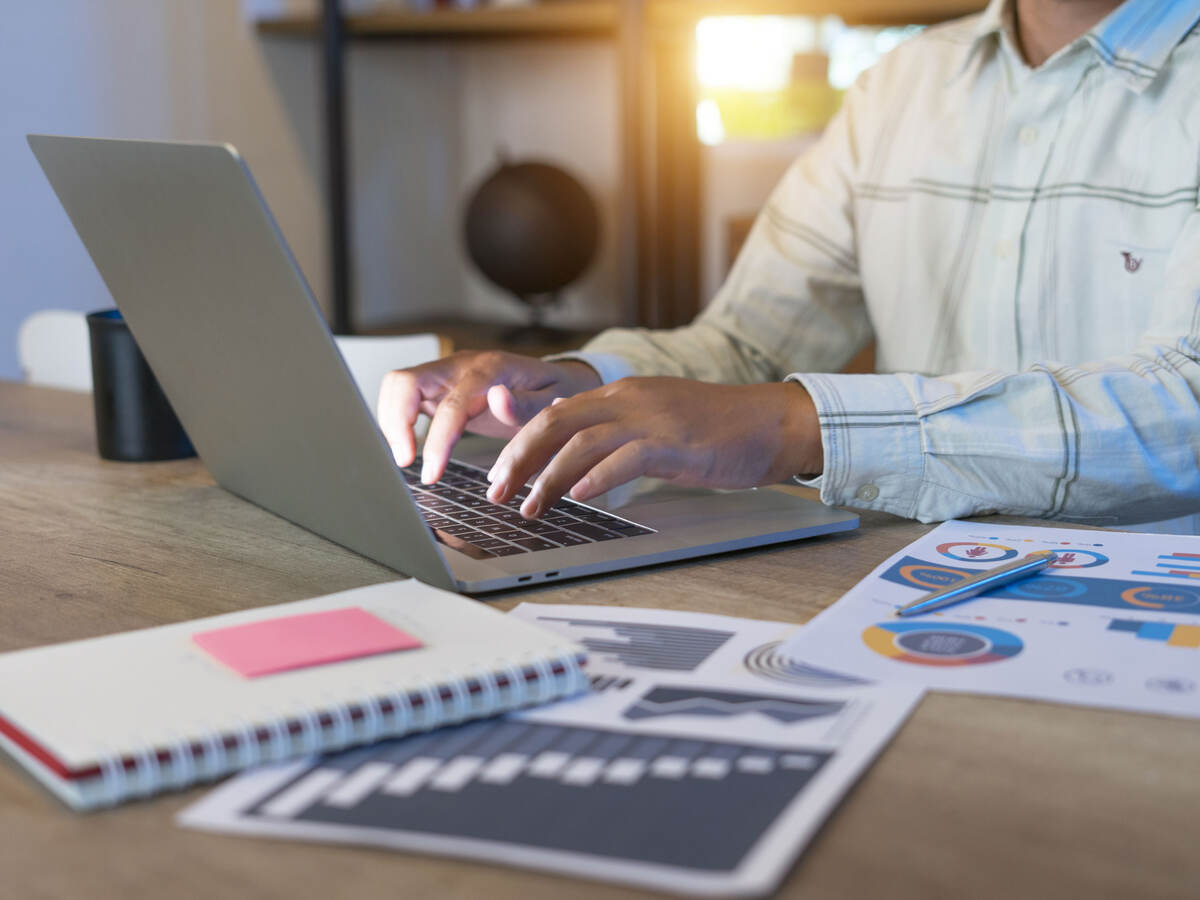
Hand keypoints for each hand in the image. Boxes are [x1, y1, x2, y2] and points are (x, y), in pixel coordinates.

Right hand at [377, 351, 600, 482]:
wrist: (559, 380)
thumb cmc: (558, 393)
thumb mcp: (556, 400)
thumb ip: (527, 405)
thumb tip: (498, 400)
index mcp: (491, 370)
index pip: (451, 404)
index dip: (436, 441)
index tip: (430, 473)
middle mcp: (462, 366)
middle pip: (406, 382)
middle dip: (395, 423)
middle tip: (404, 462)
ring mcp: (447, 373)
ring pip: (398, 386)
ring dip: (391, 421)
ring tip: (404, 457)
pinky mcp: (439, 385)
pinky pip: (404, 395)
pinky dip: (397, 419)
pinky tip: (406, 446)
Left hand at [485, 377, 823, 518]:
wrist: (773, 422)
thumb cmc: (718, 430)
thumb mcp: (657, 423)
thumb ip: (617, 434)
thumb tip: (578, 457)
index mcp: (622, 394)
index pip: (555, 413)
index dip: (519, 442)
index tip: (499, 473)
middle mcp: (629, 399)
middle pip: (555, 422)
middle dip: (518, 459)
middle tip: (496, 492)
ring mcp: (652, 419)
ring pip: (582, 442)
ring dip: (548, 478)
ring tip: (530, 507)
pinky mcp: (676, 442)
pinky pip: (626, 458)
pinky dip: (597, 479)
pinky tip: (581, 498)